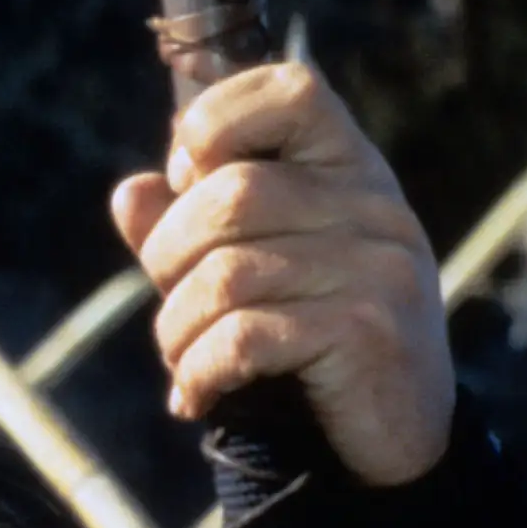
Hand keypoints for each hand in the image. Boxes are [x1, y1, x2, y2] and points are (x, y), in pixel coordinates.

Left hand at [110, 62, 455, 486]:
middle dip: (168, 256)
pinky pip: (243, 337)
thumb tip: (130, 193)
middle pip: (229, 197)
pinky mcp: (366, 330)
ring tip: (183, 362)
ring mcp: (377, 265)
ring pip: (224, 275)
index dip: (221, 116)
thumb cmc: (316, 342)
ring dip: (177, 329)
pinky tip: (195, 395)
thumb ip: (192, 231)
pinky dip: (199, 371)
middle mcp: (373, 206)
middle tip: (172, 309)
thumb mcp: (255, 272)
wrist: (397, 437)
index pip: (293, 90)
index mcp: (349, 169)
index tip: (187, 171)